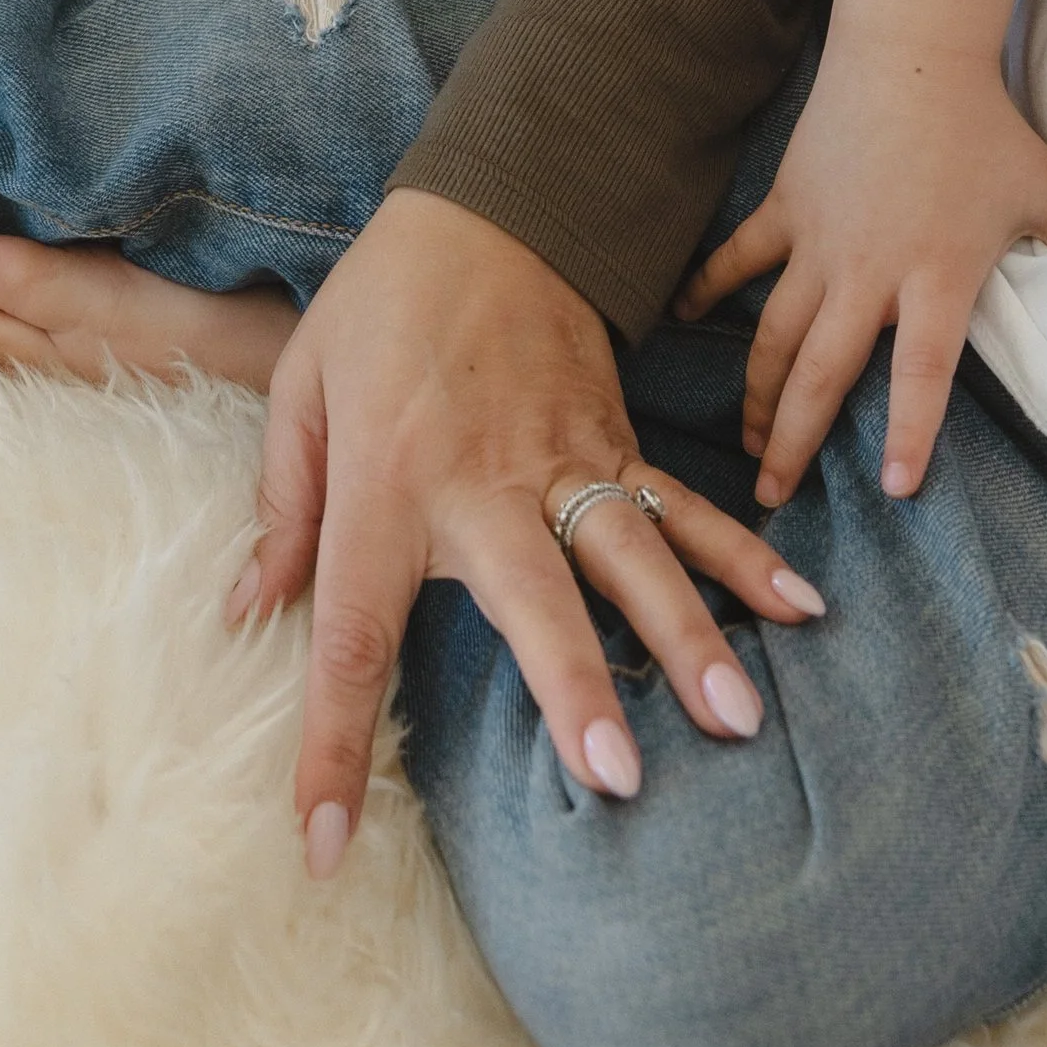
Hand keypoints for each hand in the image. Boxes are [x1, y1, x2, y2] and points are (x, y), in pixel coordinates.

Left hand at [229, 195, 826, 877]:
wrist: (489, 198)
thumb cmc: (381, 303)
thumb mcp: (303, 386)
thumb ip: (282, 507)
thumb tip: (247, 615)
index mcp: (387, 484)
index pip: (353, 635)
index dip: (334, 744)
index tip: (325, 847)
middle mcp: (484, 485)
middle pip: (535, 601)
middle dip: (575, 688)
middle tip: (617, 775)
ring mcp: (565, 461)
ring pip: (634, 558)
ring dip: (687, 638)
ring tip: (736, 718)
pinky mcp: (616, 440)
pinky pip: (685, 507)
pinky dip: (744, 557)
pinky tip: (799, 607)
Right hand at [678, 31, 1046, 508]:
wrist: (913, 54)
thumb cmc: (984, 128)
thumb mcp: (1044, 192)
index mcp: (936, 278)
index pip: (922, 375)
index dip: (911, 434)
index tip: (894, 489)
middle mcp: (869, 272)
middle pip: (822, 373)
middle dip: (791, 441)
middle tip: (770, 495)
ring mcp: (819, 241)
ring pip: (774, 333)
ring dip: (755, 392)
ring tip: (744, 440)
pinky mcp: (786, 206)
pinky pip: (738, 257)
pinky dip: (706, 286)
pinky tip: (678, 316)